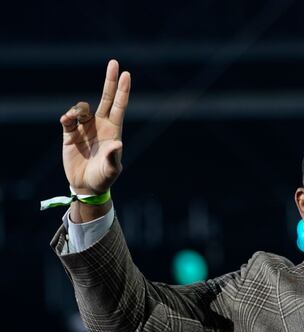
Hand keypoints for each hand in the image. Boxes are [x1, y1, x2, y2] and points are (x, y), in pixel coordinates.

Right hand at [61, 59, 130, 194]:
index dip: (122, 91)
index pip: (119, 106)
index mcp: (114, 130)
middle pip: (106, 98)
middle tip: (114, 63)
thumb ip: (114, 157)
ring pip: (82, 108)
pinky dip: (67, 117)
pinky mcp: (70, 133)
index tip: (126, 74)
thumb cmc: (104, 178)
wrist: (86, 185)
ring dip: (78, 109)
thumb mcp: (112, 169)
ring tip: (71, 119)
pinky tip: (66, 121)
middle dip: (109, 81)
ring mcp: (85, 128)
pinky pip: (68, 119)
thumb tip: (118, 143)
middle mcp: (100, 125)